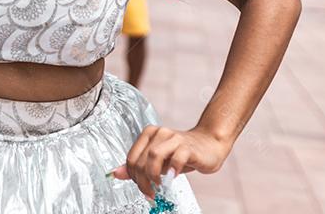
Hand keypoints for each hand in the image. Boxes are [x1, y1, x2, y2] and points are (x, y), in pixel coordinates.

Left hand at [112, 126, 230, 196]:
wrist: (209, 144)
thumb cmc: (182, 152)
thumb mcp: (158, 160)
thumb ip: (138, 165)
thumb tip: (116, 173)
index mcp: (149, 134)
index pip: (131, 157)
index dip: (133, 176)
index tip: (141, 186)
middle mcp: (160, 133)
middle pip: (141, 159)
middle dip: (142, 180)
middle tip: (149, 192)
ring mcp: (174, 138)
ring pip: (154, 155)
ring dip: (153, 175)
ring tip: (159, 185)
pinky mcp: (188, 147)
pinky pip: (176, 158)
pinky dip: (172, 170)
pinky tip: (173, 177)